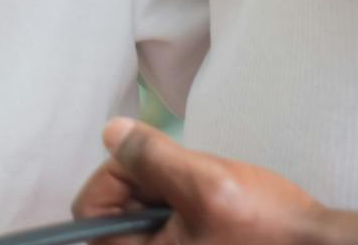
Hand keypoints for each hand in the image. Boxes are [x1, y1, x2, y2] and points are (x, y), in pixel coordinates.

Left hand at [72, 119, 318, 244]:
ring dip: (168, 187)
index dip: (114, 176)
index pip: (89, 214)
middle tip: (190, 179)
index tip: (153, 167)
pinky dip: (183, 198)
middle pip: (114, 210)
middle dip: (146, 181)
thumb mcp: (206, 183)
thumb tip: (110, 133)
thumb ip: (152, 157)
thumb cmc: (268, 225)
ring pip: (143, 209)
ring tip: (208, 190)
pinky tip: (216, 200)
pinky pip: (169, 218)